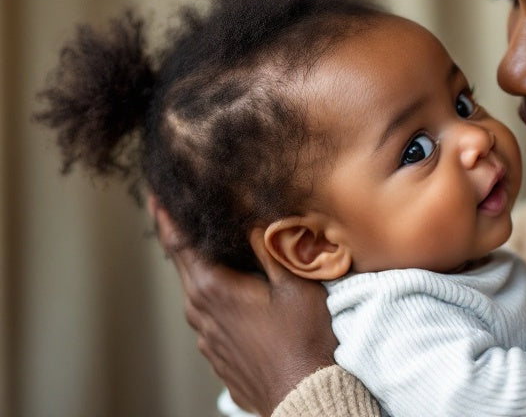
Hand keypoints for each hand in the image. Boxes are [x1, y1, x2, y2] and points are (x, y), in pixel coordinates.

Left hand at [150, 196, 336, 415]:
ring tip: (215, 249)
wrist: (305, 397)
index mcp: (213, 289)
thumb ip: (270, 248)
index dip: (165, 217)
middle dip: (183, 239)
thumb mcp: (295, 283)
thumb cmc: (305, 340)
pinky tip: (238, 293)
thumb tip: (253, 219)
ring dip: (202, 269)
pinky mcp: (219, 356)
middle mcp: (201, 314)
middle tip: (184, 211)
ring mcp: (208, 339)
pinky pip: (210, 317)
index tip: (155, 194)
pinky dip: (216, 296)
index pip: (178, 245)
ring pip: (198, 293)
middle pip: (184, 266)